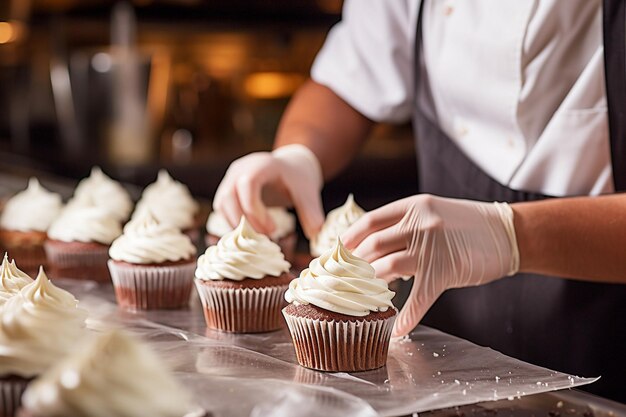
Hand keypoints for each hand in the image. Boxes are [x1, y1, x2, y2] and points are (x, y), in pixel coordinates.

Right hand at [213, 144, 324, 238]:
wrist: (290, 167)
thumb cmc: (298, 179)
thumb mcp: (308, 192)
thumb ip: (311, 211)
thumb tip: (316, 233)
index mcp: (262, 164)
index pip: (247, 183)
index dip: (255, 209)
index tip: (273, 229)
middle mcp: (241, 168)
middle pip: (229, 196)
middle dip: (245, 222)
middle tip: (266, 237)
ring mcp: (231, 178)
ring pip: (222, 203)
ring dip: (237, 224)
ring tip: (260, 236)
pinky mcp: (227, 189)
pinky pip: (222, 208)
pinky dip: (233, 222)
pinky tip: (251, 232)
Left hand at [342, 194, 518, 336]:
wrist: (506, 233)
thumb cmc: (466, 224)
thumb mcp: (432, 212)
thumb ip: (404, 224)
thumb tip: (372, 246)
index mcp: (412, 206)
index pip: (369, 222)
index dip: (348, 240)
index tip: (335, 254)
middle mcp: (419, 223)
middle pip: (372, 245)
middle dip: (353, 265)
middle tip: (342, 279)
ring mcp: (432, 247)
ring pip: (387, 267)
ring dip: (371, 285)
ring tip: (362, 297)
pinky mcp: (445, 271)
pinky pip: (418, 298)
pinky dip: (406, 316)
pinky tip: (397, 329)